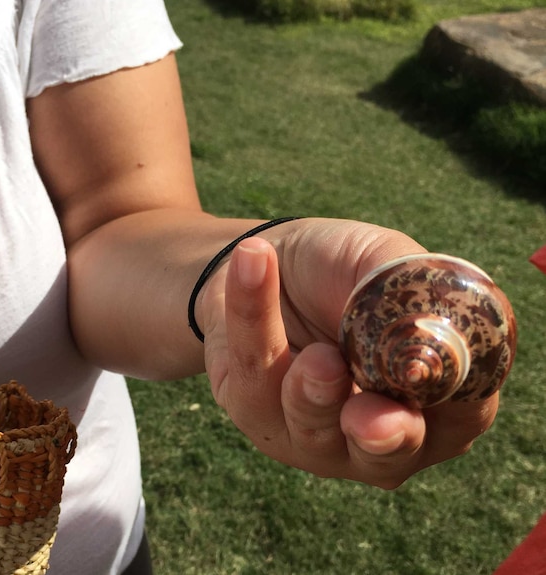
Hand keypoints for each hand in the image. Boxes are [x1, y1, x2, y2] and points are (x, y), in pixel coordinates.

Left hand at [200, 218, 498, 487]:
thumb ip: (408, 284)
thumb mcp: (382, 260)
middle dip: (382, 436)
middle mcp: (380, 437)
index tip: (433, 371)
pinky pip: (253, 370)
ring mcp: (314, 438)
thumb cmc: (340, 270)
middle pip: (387, 454)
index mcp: (437, 402)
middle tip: (370, 420)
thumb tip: (424, 316)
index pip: (464, 410)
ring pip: (312, 423)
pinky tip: (253, 261)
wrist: (259, 259)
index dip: (451, 394)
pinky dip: (253, 311)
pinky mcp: (254, 413)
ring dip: (313, 388)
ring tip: (317, 355)